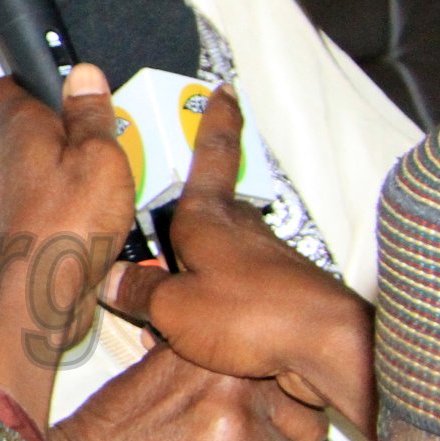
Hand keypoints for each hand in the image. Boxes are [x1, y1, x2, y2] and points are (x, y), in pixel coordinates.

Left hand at [0, 65, 137, 421]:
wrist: (44, 300)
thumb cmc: (66, 226)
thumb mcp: (99, 155)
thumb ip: (92, 115)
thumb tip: (83, 74)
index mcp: (22, 129)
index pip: (4, 89)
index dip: (28, 76)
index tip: (62, 74)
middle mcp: (16, 162)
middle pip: (40, 127)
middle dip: (79, 124)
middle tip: (119, 125)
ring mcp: (26, 197)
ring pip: (60, 167)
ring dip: (94, 167)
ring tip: (132, 171)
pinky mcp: (42, 228)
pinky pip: (72, 202)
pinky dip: (96, 202)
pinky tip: (122, 212)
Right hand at [100, 86, 375, 427]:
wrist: (325, 348)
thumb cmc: (248, 315)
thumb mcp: (172, 307)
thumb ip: (139, 292)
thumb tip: (114, 281)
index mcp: (209, 217)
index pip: (212, 153)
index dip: (215, 121)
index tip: (223, 92)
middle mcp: (241, 230)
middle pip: (208, 214)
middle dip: (182, 229)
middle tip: (156, 249)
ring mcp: (266, 261)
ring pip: (219, 259)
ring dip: (195, 281)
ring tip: (169, 323)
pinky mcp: (282, 295)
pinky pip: (235, 293)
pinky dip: (216, 310)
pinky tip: (201, 342)